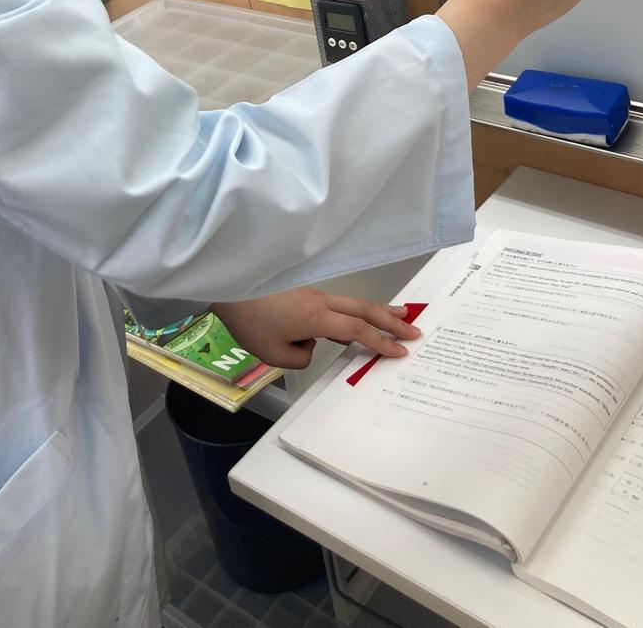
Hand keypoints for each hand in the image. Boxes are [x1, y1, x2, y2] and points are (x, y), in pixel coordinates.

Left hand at [212, 288, 420, 368]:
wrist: (228, 287)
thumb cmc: (249, 322)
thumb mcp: (274, 353)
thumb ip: (302, 356)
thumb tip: (312, 345)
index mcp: (316, 317)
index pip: (357, 331)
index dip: (381, 342)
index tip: (400, 353)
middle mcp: (321, 301)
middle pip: (364, 309)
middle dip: (391, 321)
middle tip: (415, 330)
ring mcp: (313, 293)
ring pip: (353, 302)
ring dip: (378, 310)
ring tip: (400, 315)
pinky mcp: (305, 291)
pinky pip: (339, 303)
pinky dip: (358, 310)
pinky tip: (359, 319)